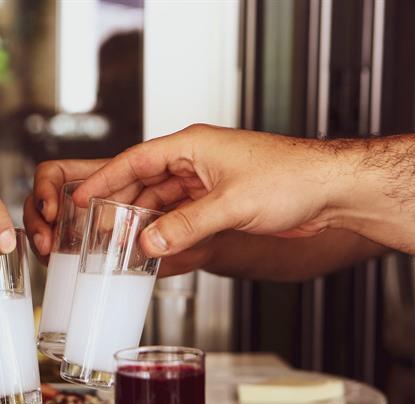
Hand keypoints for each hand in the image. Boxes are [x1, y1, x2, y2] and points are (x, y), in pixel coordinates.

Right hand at [73, 124, 348, 258]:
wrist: (332, 191)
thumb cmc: (293, 177)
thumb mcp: (231, 204)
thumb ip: (186, 225)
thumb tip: (150, 242)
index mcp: (193, 145)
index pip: (137, 159)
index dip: (106, 179)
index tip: (82, 197)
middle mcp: (197, 161)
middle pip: (145, 182)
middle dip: (121, 206)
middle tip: (98, 229)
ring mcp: (208, 183)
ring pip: (163, 203)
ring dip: (144, 223)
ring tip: (122, 244)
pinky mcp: (220, 203)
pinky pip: (182, 217)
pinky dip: (167, 232)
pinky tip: (155, 246)